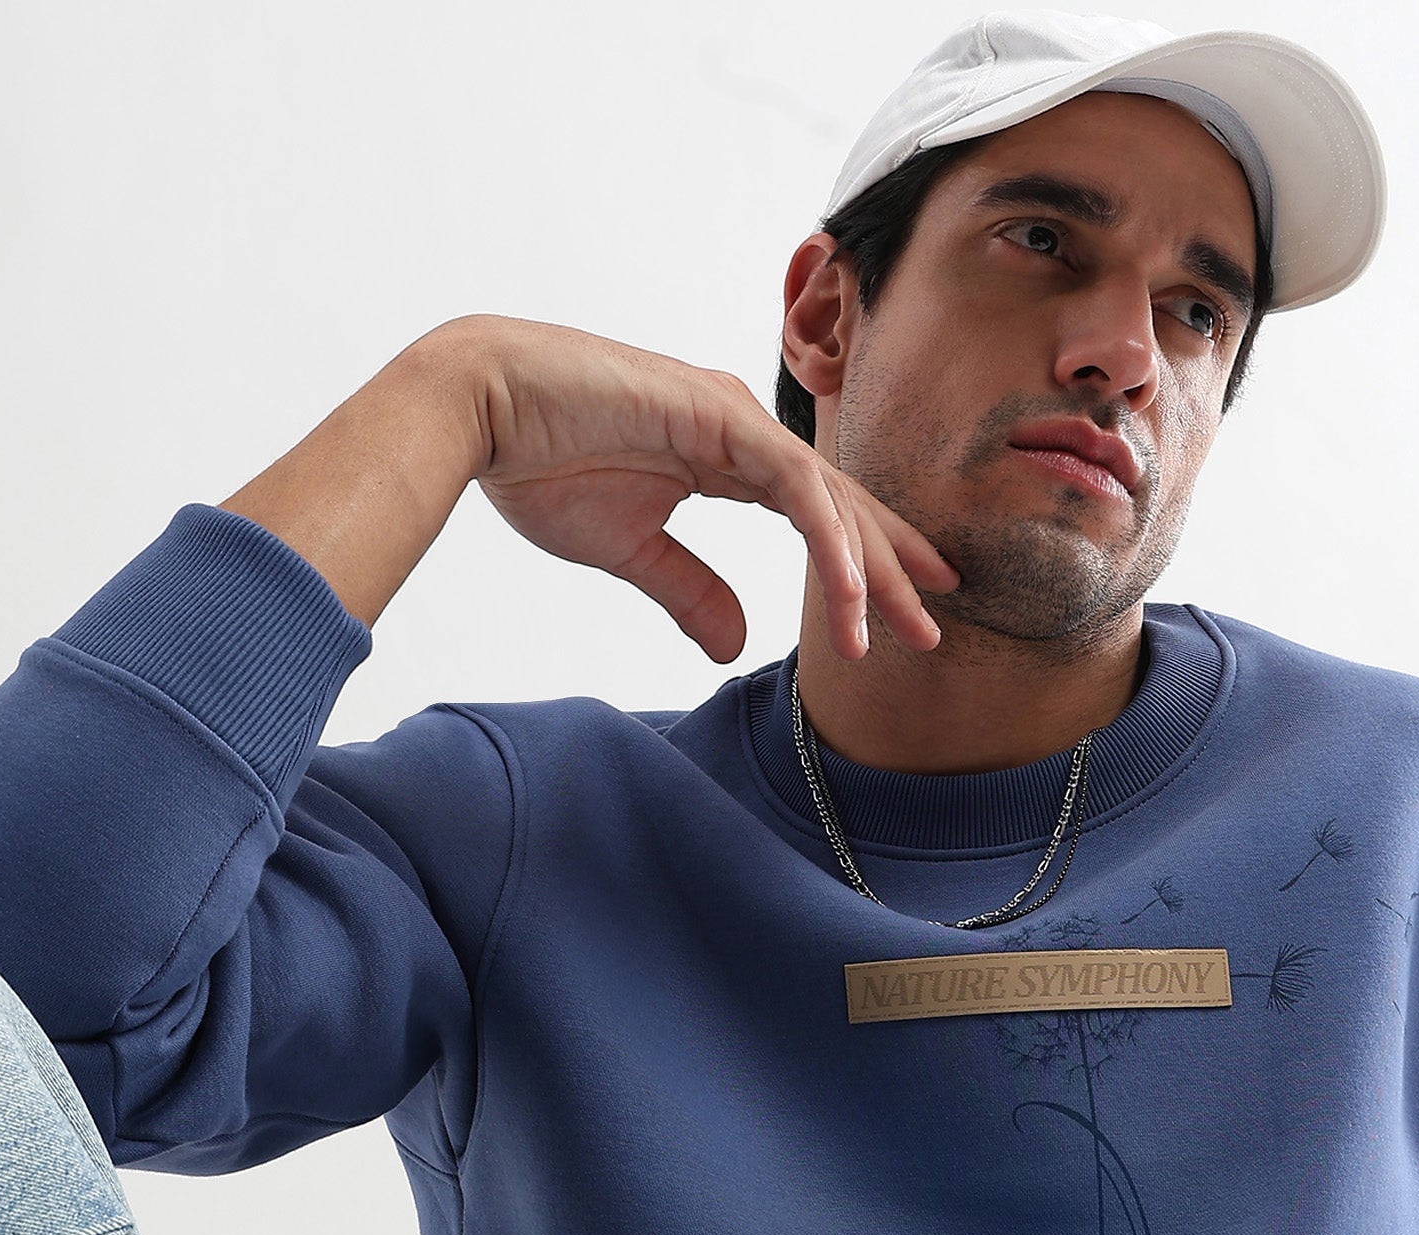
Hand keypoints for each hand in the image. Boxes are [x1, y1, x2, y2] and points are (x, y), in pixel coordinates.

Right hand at [223, 313, 955, 652]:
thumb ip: (688, 590)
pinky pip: (796, 489)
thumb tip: (736, 644)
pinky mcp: (718, 418)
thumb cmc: (539, 461)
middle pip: (841, 506)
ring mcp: (734, 418)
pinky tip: (852, 594)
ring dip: (872, 568)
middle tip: (938, 625)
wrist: (480, 407)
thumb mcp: (629, 548)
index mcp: (725, 455)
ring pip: (830, 499)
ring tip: (903, 629)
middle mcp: (742, 431)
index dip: (867, 559)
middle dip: (894, 568)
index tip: (906, 608)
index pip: (818, 512)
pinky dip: (828, 543)